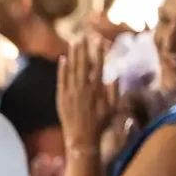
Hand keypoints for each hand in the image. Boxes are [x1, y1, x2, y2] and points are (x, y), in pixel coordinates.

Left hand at [56, 34, 113, 157]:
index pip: (99, 66)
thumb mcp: (113, 108)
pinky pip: (61, 81)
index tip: (100, 40)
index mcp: (97, 89)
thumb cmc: (100, 125)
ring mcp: (71, 93)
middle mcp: (83, 89)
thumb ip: (114, 91)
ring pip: (71, 70)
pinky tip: (62, 60)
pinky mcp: (61, 98)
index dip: (99, 52)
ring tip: (73, 43)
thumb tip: (115, 75)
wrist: (82, 140)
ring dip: (73, 56)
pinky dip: (62, 70)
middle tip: (83, 36)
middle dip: (84, 49)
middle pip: (83, 64)